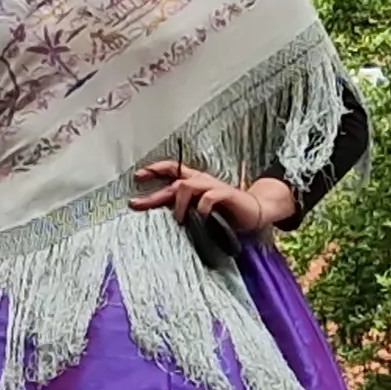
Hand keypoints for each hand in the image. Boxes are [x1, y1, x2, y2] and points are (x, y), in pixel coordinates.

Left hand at [130, 160, 296, 233]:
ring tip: (177, 220)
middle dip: (153, 194)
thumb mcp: (199, 211)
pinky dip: (201, 208)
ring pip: (186, 186)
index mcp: (194, 182)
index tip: (137, 177)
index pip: (170, 169)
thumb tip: (158, 218)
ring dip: (178, 204)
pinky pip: (208, 197)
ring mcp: (213, 186)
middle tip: (136, 204)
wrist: (255, 211)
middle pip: (173, 181)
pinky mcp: (226, 194)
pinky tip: (200, 217)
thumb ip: (183, 211)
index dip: (154, 170)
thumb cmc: (226, 212)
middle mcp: (201, 181)